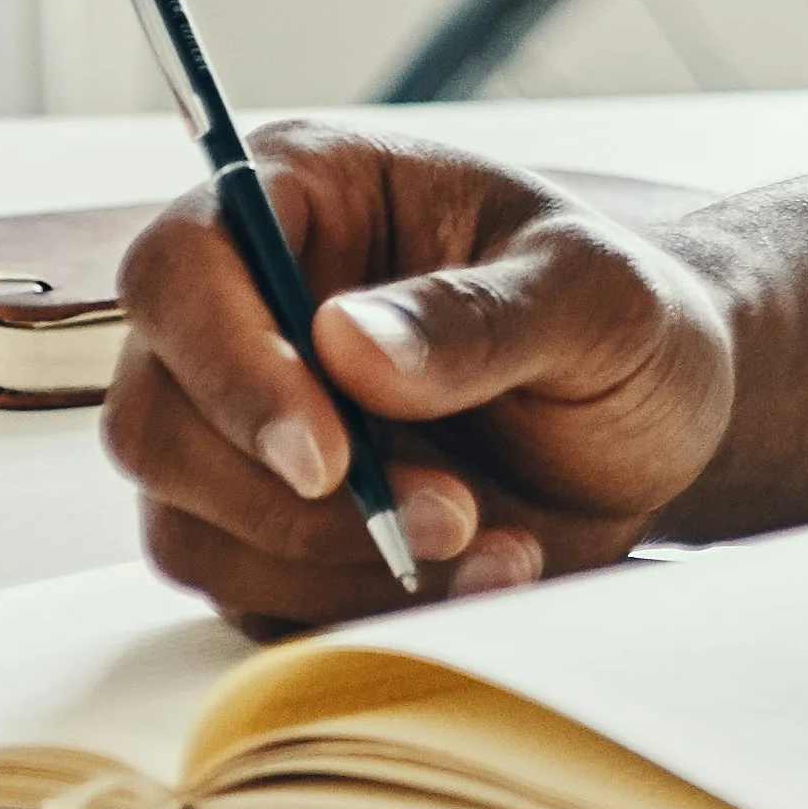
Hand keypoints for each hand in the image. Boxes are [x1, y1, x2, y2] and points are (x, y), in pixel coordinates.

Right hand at [102, 123, 740, 629]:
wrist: (654, 425)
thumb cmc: (624, 323)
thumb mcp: (596, 297)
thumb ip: (477, 316)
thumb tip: (346, 342)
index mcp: (301, 197)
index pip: (177, 271)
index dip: (227, 369)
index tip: (331, 459)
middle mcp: (244, 310)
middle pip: (153, 421)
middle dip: (294, 501)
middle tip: (450, 514)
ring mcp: (242, 430)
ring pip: (191, 528)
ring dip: (336, 566)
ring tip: (495, 542)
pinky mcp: (266, 530)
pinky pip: (253, 601)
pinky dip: (361, 610)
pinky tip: (483, 574)